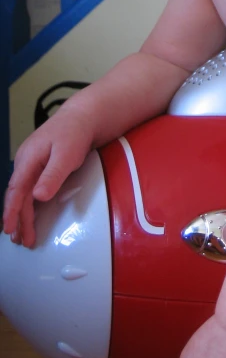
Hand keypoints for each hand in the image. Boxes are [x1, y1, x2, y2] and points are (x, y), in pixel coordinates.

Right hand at [3, 113, 93, 246]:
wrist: (85, 116)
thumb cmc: (75, 133)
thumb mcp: (66, 155)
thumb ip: (52, 176)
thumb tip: (37, 197)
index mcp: (27, 159)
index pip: (16, 190)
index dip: (12, 211)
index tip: (9, 229)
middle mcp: (26, 162)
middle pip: (18, 195)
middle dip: (18, 219)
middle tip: (21, 241)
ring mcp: (33, 163)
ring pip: (24, 192)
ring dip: (23, 213)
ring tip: (23, 234)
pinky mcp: (42, 165)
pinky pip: (31, 187)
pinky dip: (30, 203)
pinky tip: (32, 213)